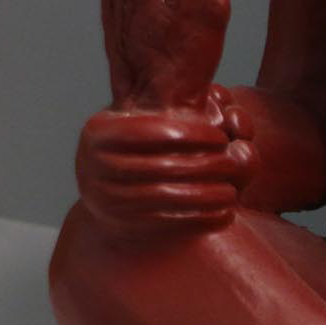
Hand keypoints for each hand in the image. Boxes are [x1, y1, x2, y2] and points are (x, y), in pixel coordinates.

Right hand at [75, 86, 256, 240]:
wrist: (103, 190)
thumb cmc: (133, 145)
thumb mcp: (135, 118)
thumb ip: (164, 109)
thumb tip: (217, 98)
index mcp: (99, 134)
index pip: (154, 132)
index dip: (193, 134)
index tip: (221, 137)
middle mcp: (94, 166)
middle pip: (163, 167)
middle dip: (206, 166)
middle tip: (232, 164)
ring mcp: (105, 199)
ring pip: (168, 197)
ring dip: (207, 196)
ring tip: (232, 190)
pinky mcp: (121, 226)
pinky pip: (167, 223)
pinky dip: (200, 219)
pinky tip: (223, 212)